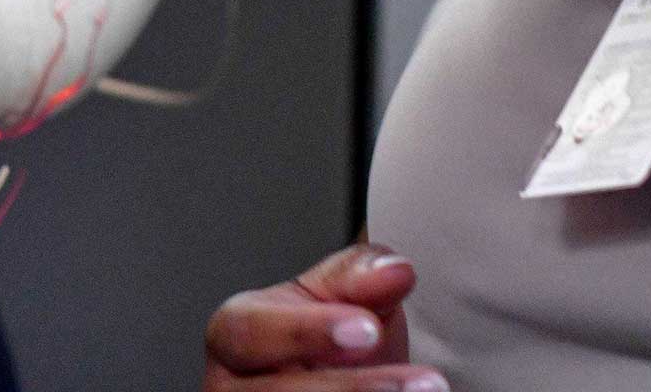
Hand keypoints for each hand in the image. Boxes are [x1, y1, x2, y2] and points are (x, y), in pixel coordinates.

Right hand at [203, 243, 440, 390]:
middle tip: (419, 382)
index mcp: (235, 333)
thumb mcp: (346, 296)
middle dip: (354, 389)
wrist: (347, 383)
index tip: (368, 330)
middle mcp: (231, 389)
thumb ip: (363, 277)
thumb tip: (393, 271)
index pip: (251, 331)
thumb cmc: (333, 340)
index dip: (307, 331)